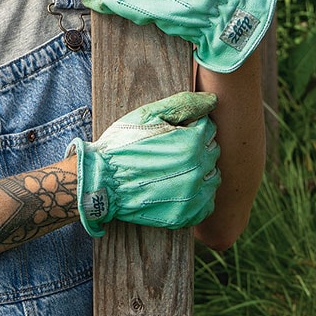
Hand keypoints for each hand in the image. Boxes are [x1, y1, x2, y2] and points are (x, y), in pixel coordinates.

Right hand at [66, 91, 220, 237]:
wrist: (101, 181)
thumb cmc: (123, 144)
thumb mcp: (149, 114)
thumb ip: (184, 103)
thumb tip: (214, 100)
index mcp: (191, 143)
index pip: (209, 128)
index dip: (191, 127)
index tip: (172, 132)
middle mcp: (197, 170)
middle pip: (213, 151)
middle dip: (197, 147)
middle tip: (171, 150)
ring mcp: (192, 196)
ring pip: (213, 177)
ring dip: (200, 171)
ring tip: (175, 169)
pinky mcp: (185, 215)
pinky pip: (206, 204)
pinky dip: (198, 196)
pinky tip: (179, 189)